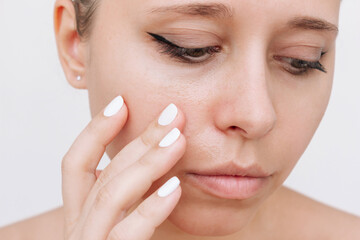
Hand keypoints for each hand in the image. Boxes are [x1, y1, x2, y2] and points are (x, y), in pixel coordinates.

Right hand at [61, 96, 185, 239]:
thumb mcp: (127, 219)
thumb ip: (136, 194)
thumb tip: (161, 154)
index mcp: (82, 214)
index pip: (76, 165)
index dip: (95, 131)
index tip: (122, 102)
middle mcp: (80, 227)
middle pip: (103, 174)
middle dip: (139, 140)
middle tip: (172, 114)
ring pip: (110, 195)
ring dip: (147, 163)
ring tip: (177, 139)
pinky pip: (126, 233)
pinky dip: (151, 208)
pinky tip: (176, 187)